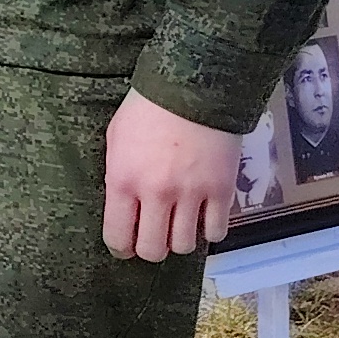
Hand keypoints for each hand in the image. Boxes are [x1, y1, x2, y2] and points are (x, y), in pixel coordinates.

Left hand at [101, 90, 242, 259]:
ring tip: (178, 225)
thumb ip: (118, 179)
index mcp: (123, 181)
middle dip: (151, 249)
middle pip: (154, 250)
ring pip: (185, 245)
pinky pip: (216, 231)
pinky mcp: (222, 190)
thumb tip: (124, 210)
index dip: (121, 248)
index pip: (119, 237)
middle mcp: (157, 194)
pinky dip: (209, 231)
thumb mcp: (116, 141)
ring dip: (180, 240)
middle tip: (153, 238)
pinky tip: (203, 218)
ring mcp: (192, 194)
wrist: (192, 87)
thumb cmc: (147, 110)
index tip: (125, 247)